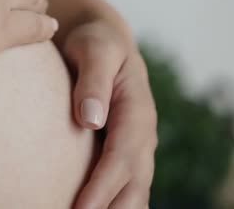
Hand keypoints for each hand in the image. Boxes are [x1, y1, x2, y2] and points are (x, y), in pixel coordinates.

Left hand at [63, 21, 156, 208]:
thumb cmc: (95, 43)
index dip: (103, 187)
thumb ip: (93, 81)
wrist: (104, 42)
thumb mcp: (95, 50)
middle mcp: (143, 135)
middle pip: (134, 184)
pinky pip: (126, 188)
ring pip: (135, 192)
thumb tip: (91, 119)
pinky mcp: (125, 154)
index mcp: (137, 111)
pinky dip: (115, 205)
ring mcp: (137, 147)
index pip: (122, 157)